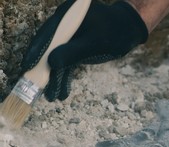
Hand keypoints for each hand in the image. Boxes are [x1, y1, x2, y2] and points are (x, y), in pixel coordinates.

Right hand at [20, 0, 147, 100]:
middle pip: (47, 48)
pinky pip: (66, 63)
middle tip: (35, 88)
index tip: (28, 66)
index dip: (36, 52)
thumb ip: (73, 52)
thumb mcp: (95, 44)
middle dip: (42, 69)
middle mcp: (64, 25)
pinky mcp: (74, 48)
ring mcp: (68, 37)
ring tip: (51, 97)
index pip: (47, 35)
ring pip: (56, 58)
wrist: (129, 31)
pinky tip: (61, 92)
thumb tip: (51, 63)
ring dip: (54, 78)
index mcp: (67, 17)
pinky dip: (64, 77)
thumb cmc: (116, 33)